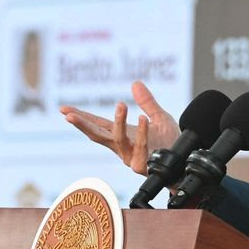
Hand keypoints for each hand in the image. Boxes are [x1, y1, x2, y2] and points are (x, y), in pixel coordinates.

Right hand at [60, 80, 179, 175]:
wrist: (185, 162)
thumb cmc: (171, 143)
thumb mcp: (159, 117)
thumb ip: (147, 102)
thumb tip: (135, 83)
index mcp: (123, 136)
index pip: (98, 125)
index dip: (81, 117)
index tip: (63, 109)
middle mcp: (123, 148)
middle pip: (97, 135)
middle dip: (82, 125)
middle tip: (68, 114)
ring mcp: (131, 157)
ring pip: (118, 140)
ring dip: (118, 122)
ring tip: (121, 105)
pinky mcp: (143, 165)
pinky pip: (141, 147)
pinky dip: (142, 132)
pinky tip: (142, 119)